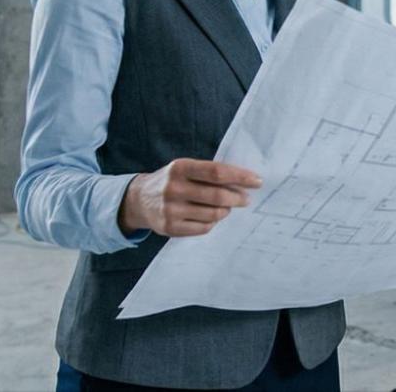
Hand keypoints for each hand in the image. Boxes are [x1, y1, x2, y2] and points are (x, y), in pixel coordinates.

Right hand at [118, 158, 262, 237]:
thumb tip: (244, 181)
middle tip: (246, 199)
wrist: (139, 200)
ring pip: (213, 214)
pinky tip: (212, 217)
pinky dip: (213, 222)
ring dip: (226, 211)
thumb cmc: (172, 181)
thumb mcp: (185, 168)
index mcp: (180, 168)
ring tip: (227, 208)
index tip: (257, 181)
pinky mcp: (170, 228)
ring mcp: (170, 210)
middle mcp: (173, 188)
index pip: (216, 172)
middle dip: (238, 198)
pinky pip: (203, 228)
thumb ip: (209, 172)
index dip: (240, 177)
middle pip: (217, 196)